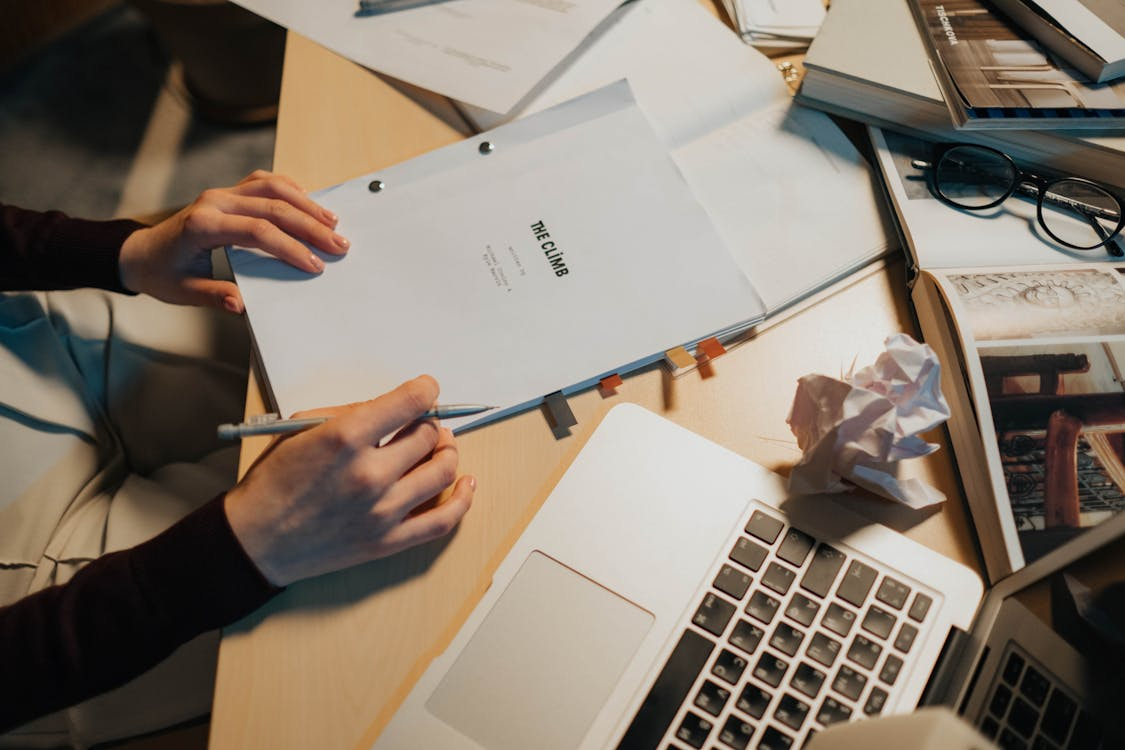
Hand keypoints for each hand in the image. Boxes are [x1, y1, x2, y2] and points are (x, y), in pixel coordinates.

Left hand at [118, 170, 349, 312]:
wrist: (141, 253)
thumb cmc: (163, 274)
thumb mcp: (184, 292)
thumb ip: (214, 295)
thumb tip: (242, 305)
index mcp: (203, 226)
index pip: (257, 231)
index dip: (289, 247)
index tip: (314, 265)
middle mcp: (214, 202)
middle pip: (272, 206)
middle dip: (310, 226)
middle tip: (338, 244)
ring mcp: (221, 193)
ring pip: (271, 187)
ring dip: (305, 203)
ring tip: (332, 222)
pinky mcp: (228, 193)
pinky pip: (263, 181)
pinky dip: (289, 188)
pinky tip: (308, 201)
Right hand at [224, 375, 474, 586]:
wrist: (255, 540)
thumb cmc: (273, 481)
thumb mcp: (301, 429)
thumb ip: (351, 413)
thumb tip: (393, 407)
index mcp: (345, 439)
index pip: (409, 403)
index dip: (426, 390)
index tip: (428, 390)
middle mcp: (369, 475)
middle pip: (428, 437)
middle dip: (431, 424)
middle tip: (427, 423)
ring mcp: (382, 511)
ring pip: (442, 473)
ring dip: (448, 453)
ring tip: (441, 447)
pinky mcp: (388, 541)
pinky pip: (442, 520)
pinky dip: (462, 500)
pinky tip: (467, 483)